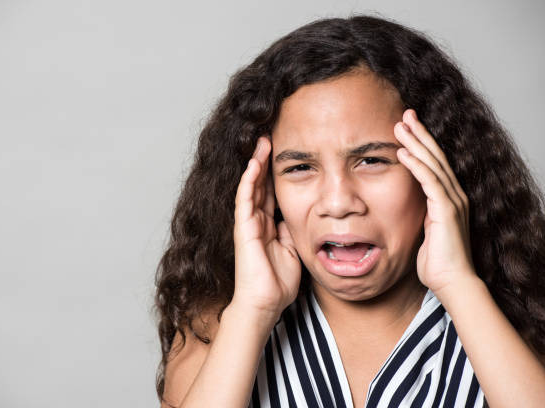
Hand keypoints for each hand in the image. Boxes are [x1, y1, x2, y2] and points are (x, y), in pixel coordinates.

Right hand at [232, 136, 300, 320]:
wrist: (265, 303)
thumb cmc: (278, 282)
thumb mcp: (293, 248)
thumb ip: (293, 230)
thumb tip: (300, 215)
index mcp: (267, 225)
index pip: (270, 191)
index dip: (275, 172)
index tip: (284, 152)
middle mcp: (256, 220)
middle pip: (260, 183)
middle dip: (265, 160)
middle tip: (270, 136)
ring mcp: (248, 223)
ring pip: (251, 186)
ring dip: (256, 163)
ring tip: (262, 141)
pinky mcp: (243, 228)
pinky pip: (245, 199)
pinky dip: (250, 181)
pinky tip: (254, 163)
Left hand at [394, 109, 476, 294]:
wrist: (452, 282)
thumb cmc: (436, 261)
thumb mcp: (424, 231)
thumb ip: (419, 214)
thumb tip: (406, 206)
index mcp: (448, 198)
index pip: (434, 163)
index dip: (421, 143)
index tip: (406, 127)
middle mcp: (454, 195)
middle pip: (435, 156)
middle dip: (419, 133)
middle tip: (405, 113)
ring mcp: (452, 201)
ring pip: (432, 163)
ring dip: (415, 142)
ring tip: (399, 125)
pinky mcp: (447, 210)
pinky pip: (430, 181)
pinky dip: (416, 165)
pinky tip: (403, 151)